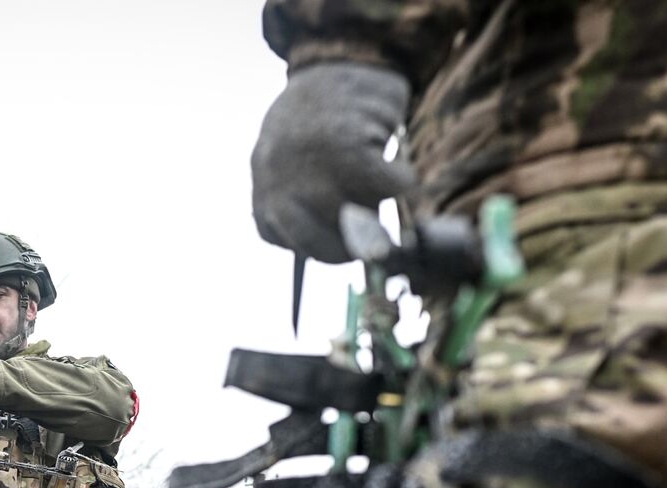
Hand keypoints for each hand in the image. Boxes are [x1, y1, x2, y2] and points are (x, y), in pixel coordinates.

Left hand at [251, 63, 413, 262]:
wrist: (339, 59)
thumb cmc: (321, 120)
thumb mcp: (291, 160)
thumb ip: (303, 203)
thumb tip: (352, 249)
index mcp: (263, 186)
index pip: (281, 237)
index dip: (317, 245)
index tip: (340, 242)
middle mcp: (281, 181)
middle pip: (321, 243)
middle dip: (350, 246)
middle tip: (371, 236)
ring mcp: (313, 169)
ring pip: (358, 218)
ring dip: (378, 205)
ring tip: (376, 178)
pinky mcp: (352, 150)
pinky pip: (390, 189)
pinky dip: (403, 181)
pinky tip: (397, 164)